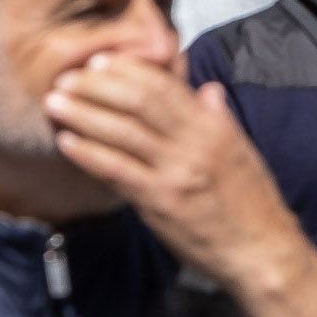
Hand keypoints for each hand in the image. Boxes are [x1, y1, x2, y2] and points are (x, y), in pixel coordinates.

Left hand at [50, 52, 316, 316]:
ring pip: (122, 131)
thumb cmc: (253, 207)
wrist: (262, 254)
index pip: (165, 85)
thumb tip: (206, 88)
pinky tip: (66, 141)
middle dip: (97, 85)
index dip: (128, 69)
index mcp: (214, 127)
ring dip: (83, 113)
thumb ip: (219, 118)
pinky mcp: (160, 202)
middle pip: (138, 100)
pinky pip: (116, 170)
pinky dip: (88, 152)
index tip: (100, 61)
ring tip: (55, 102)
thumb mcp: (243, 153)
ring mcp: (176, 172)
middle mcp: (195, 143)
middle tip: (67, 76)